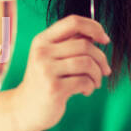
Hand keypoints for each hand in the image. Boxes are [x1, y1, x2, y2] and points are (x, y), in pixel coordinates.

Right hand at [10, 15, 111, 130]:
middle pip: (85, 45)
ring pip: (87, 63)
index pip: (73, 22)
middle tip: (104, 71)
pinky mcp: (54, 88)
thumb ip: (70, 43)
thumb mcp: (51, 57)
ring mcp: (46, 70)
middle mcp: (42, 52)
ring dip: (97, 75)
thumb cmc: (44, 80)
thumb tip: (95, 33)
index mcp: (42, 40)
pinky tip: (86, 91)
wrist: (26, 108)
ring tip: (94, 83)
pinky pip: (84, 81)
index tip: (105, 40)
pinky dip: (91, 87)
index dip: (94, 27)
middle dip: (101, 59)